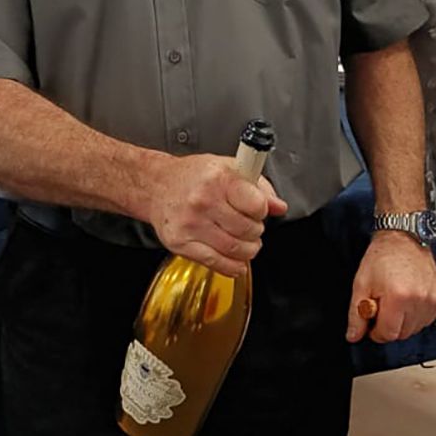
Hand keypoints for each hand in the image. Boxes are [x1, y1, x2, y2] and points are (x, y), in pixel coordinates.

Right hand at [147, 155, 287, 277]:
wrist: (156, 186)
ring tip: (244, 242)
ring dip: (247, 250)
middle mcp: (203, 201)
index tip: (258, 211)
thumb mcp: (228, 168)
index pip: (256, 205)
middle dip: (255, 232)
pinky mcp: (180, 243)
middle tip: (250, 227)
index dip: (262, 211)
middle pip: (247, 230)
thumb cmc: (193, 176)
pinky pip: (215, 263)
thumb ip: (258, 186)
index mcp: (218, 179)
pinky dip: (232, 266)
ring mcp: (190, 224)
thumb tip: (278, 206)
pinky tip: (236, 261)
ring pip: (235, 250)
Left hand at [347, 234, 435, 342]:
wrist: (403, 238)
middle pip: (402, 334)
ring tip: (395, 300)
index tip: (372, 320)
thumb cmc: (382, 257)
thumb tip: (354, 336)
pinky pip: (426, 320)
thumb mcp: (361, 284)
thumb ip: (356, 314)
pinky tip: (407, 300)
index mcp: (398, 297)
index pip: (388, 334)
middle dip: (389, 325)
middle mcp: (419, 300)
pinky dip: (415, 316)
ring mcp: (433, 300)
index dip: (376, 331)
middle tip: (383, 305)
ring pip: (415, 329)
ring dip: (403, 322)